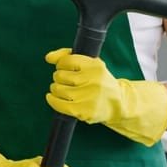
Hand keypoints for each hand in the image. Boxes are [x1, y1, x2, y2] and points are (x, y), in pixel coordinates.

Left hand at [45, 48, 166, 145]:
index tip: (65, 68)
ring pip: (58, 89)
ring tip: (62, 89)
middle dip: (59, 77)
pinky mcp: (83, 111)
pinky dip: (52, 100)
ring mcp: (89, 97)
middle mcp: (93, 80)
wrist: (118, 104)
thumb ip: (67, 56)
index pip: (66, 61)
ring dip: (55, 89)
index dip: (61, 64)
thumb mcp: (90, 64)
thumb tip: (48, 57)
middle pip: (60, 75)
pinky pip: (59, 104)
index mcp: (95, 66)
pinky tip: (53, 97)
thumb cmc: (99, 81)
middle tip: (66, 81)